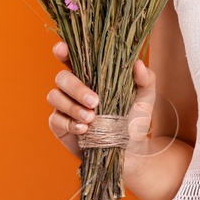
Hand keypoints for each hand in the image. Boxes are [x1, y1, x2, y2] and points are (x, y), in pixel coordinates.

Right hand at [46, 41, 155, 159]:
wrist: (131, 150)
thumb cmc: (135, 118)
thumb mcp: (145, 98)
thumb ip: (145, 79)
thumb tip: (138, 63)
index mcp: (91, 75)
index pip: (72, 57)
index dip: (63, 50)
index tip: (62, 49)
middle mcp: (73, 88)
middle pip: (61, 77)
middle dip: (76, 88)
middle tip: (95, 102)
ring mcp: (64, 106)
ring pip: (54, 97)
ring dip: (72, 107)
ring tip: (92, 118)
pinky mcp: (60, 125)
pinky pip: (55, 119)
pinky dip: (69, 123)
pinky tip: (84, 130)